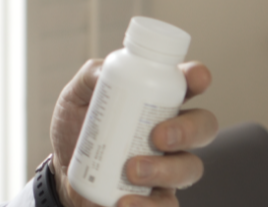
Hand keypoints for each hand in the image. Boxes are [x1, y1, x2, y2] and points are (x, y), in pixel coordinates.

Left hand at [49, 60, 217, 206]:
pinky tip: (125, 202)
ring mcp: (168, 166)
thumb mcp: (76, 97)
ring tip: (131, 170)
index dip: (197, 78)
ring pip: (191, 168)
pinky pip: (167, 205)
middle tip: (158, 136)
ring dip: (165, 169)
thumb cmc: (77, 129)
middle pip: (203, 126)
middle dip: (188, 129)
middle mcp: (171, 132)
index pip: (187, 84)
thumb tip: (103, 73)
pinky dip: (149, 205)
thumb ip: (90, 77)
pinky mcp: (157, 197)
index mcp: (156, 100)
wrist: (64, 174)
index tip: (195, 78)